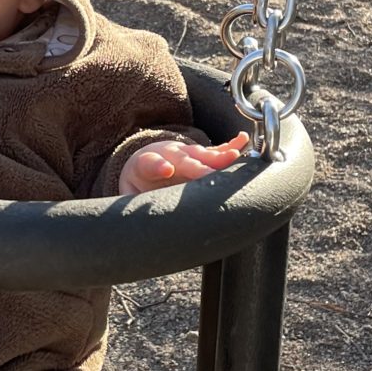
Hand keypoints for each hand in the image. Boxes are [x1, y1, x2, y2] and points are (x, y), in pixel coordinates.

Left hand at [119, 133, 250, 194]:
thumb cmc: (137, 188)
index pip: (150, 163)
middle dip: (197, 167)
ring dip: (218, 157)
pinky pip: (217, 151)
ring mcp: (185, 153)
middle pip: (183, 159)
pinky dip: (230, 148)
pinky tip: (242, 142)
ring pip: (202, 155)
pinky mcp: (200, 155)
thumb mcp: (129, 197)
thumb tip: (131, 228)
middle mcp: (168, 155)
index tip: (166, 169)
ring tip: (233, 158)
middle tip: (210, 173)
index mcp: (145, 165)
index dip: (157, 165)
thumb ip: (132, 206)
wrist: (141, 166)